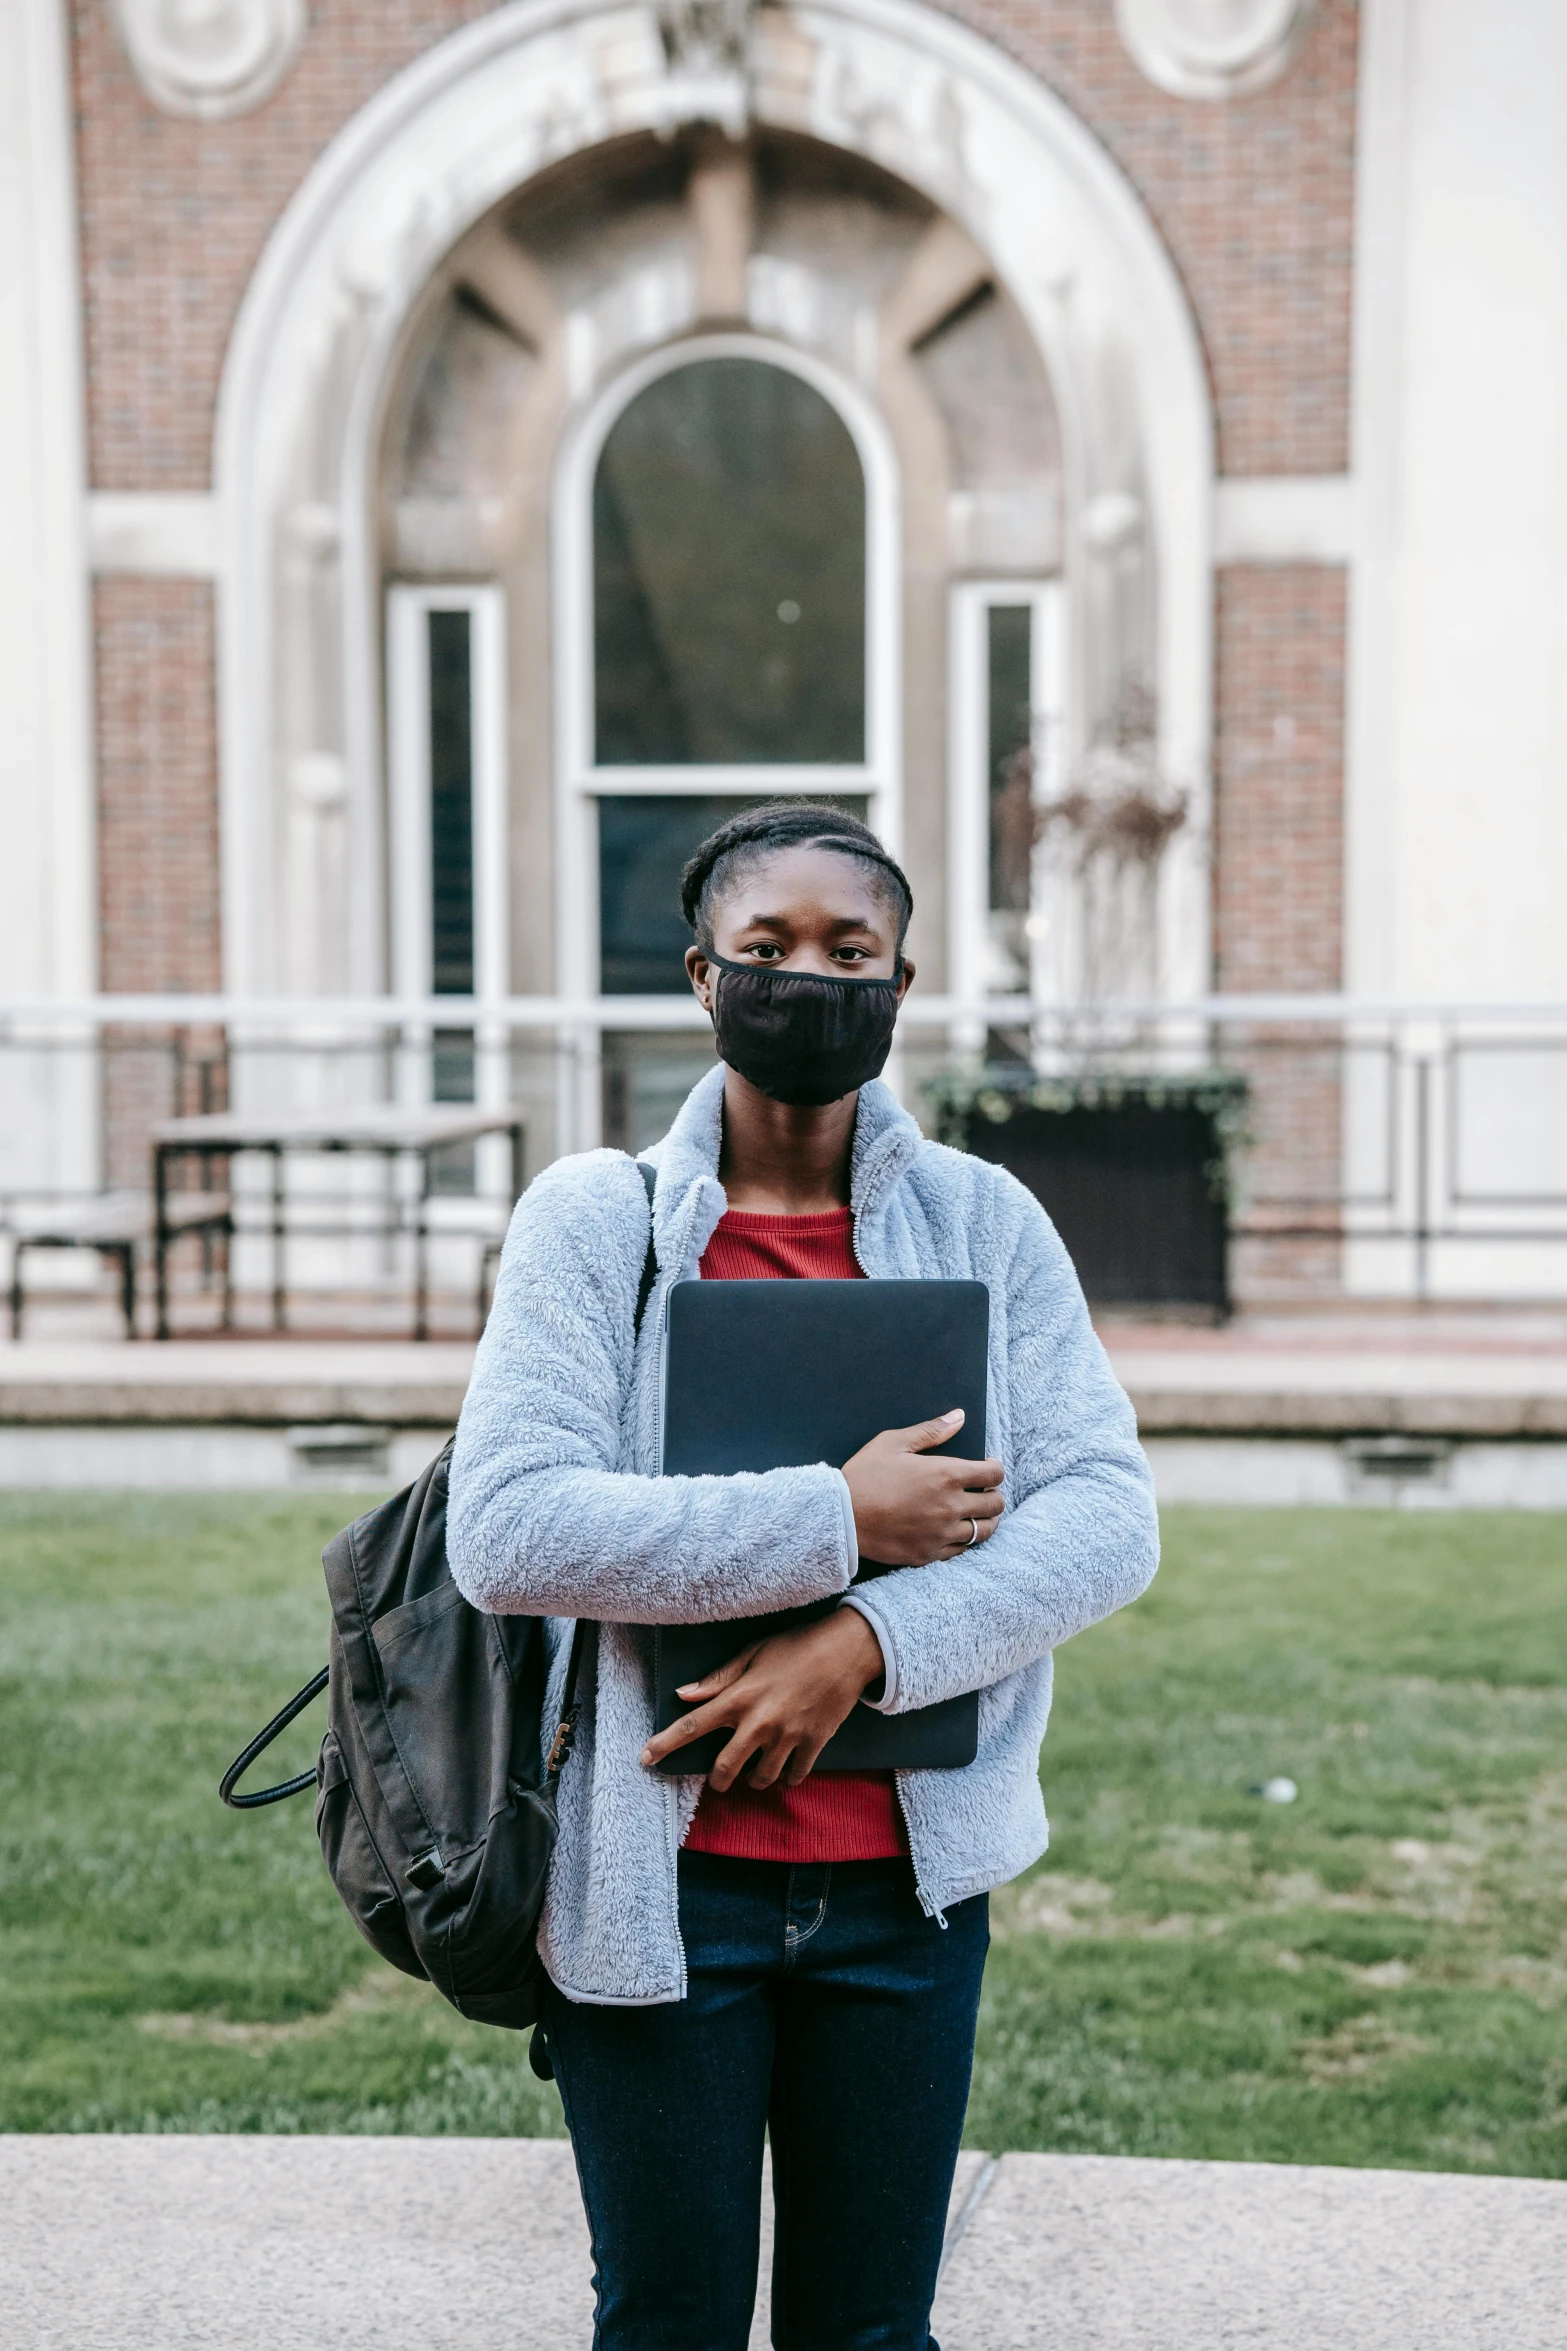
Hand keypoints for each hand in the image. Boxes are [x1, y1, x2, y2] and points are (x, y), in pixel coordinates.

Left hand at [639, 1609, 885, 1789]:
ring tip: (757, 1771)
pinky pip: (795, 1776)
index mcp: (740, 1697)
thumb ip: (719, 1678)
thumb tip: (684, 1694)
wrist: (847, 1650)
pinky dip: (788, 1777)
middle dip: (718, 1780)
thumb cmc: (797, 1646)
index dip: (665, 1744)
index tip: (645, 1758)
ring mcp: (788, 1737)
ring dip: (755, 1779)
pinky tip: (787, 1769)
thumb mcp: (754, 1653)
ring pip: (761, 1778)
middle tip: (720, 1781)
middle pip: (726, 1767)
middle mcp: (760, 1722)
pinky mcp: (813, 1744)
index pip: (693, 1726)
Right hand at [841, 1410, 1003, 1564]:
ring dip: (985, 1520)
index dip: (995, 1468)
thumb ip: (931, 1430)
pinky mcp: (929, 1555)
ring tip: (975, 1513)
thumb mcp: (893, 1443)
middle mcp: (950, 1507)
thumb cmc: (864, 1475)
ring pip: (983, 1531)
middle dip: (994, 1494)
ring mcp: (941, 1535)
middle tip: (983, 1491)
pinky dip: (963, 1539)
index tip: (988, 1467)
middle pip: (995, 1504)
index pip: (993, 1474)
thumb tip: (959, 1417)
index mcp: (946, 1475)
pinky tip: (952, 1531)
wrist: (840, 1517)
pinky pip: (961, 1550)